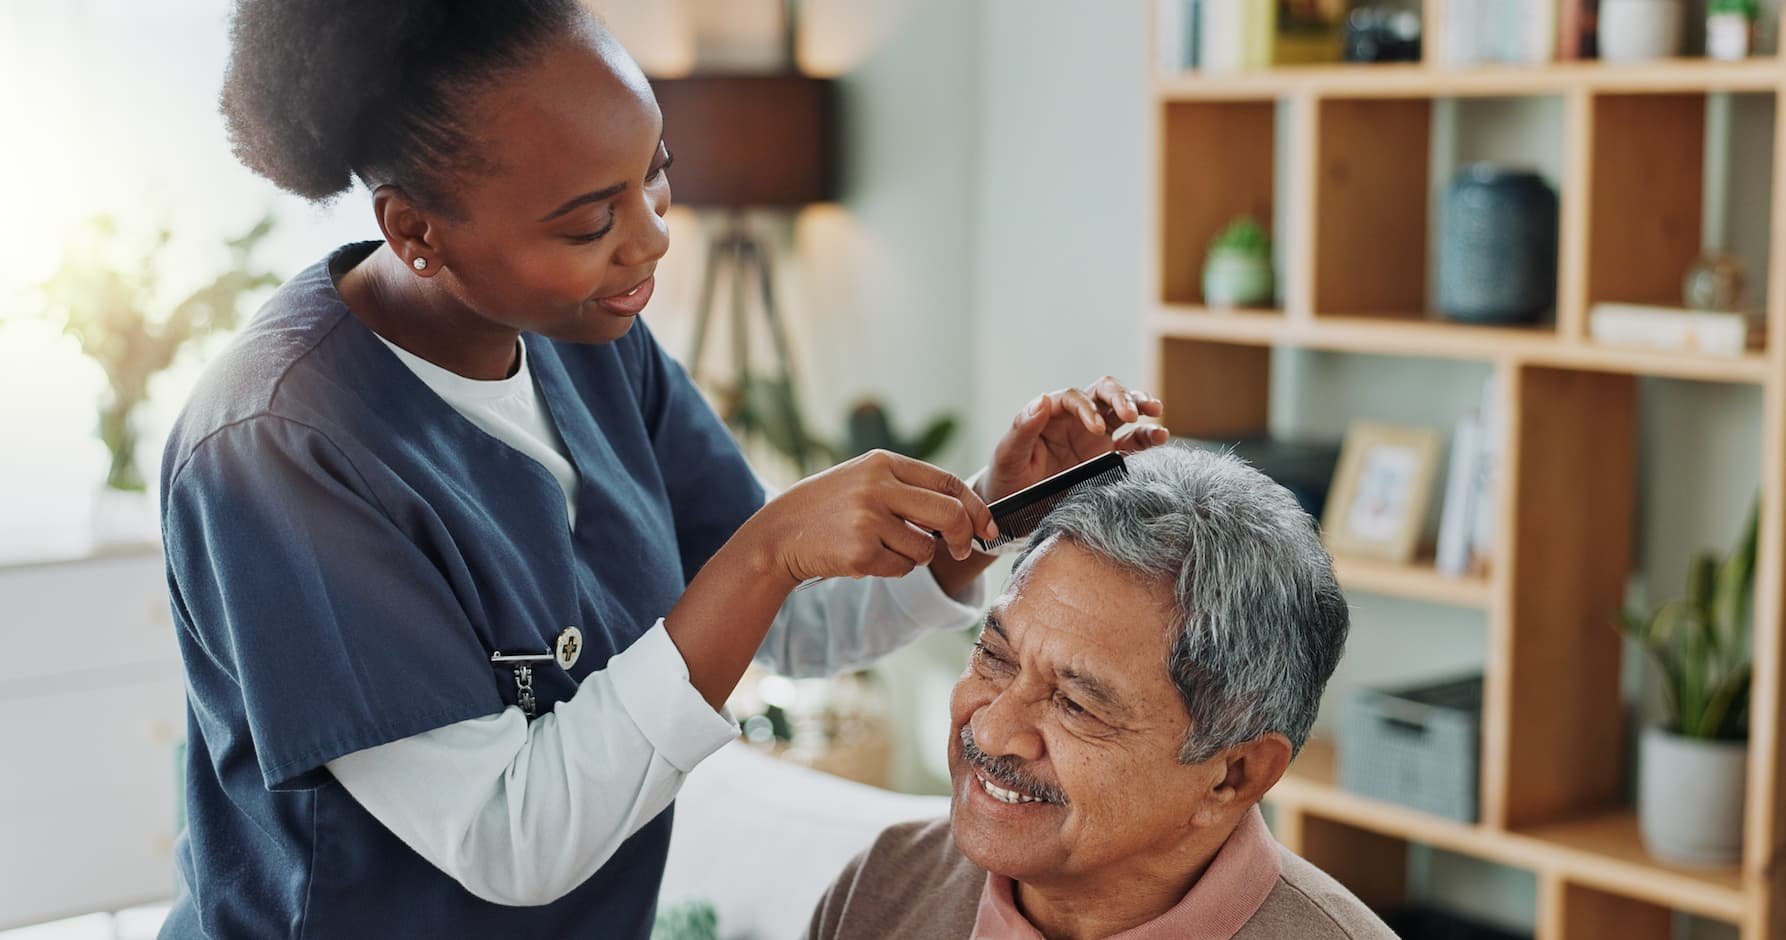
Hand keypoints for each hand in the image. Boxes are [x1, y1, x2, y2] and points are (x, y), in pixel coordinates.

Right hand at [743, 450, 997, 588]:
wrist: (778, 534)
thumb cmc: (829, 509)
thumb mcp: (865, 481)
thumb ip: (908, 489)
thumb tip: (964, 514)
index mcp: (882, 462)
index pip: (947, 482)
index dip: (975, 507)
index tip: (987, 527)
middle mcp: (877, 486)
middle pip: (948, 514)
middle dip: (963, 536)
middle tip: (961, 550)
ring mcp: (867, 519)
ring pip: (925, 548)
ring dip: (915, 555)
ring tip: (883, 546)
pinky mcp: (860, 552)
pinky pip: (901, 568)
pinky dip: (891, 569)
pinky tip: (864, 557)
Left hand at [979, 376, 1167, 502]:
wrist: (1014, 510)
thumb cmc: (1006, 479)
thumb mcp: (1008, 455)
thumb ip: (1022, 428)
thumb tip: (1043, 398)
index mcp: (1052, 414)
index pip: (1076, 397)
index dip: (1088, 408)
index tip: (1095, 429)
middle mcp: (1076, 420)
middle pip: (1104, 392)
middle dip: (1121, 397)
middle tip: (1132, 414)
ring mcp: (1096, 437)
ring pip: (1123, 411)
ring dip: (1140, 405)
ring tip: (1155, 413)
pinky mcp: (1108, 458)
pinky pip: (1133, 442)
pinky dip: (1148, 437)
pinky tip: (1161, 437)